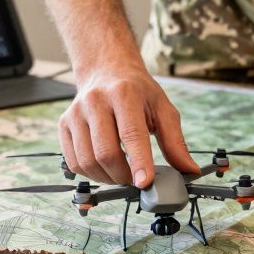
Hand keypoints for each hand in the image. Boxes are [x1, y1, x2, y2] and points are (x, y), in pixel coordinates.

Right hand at [59, 63, 198, 186]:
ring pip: (87, 161)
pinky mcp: (64, 124)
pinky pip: (73, 162)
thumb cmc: (137, 92)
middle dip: (123, 175)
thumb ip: (175, 141)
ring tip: (121, 174)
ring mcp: (75, 112)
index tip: (144, 183)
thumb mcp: (162, 108)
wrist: (106, 71)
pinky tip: (104, 167)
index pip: (131, 133)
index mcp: (124, 93)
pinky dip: (90, 174)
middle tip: (135, 180)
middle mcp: (95, 100)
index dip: (138, 162)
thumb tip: (189, 170)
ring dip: (107, 178)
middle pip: (105, 152)